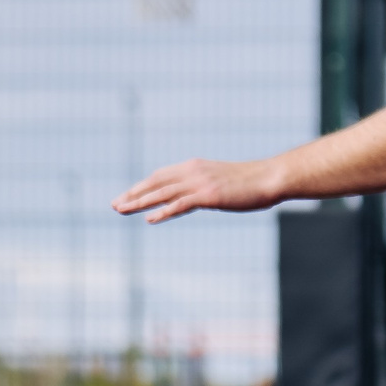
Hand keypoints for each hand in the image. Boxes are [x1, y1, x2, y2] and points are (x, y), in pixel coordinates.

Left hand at [113, 158, 284, 224]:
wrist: (270, 178)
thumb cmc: (251, 183)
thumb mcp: (222, 183)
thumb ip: (204, 188)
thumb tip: (195, 199)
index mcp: (194, 166)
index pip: (160, 176)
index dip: (141, 186)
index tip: (126, 196)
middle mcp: (192, 171)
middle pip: (154, 183)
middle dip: (133, 194)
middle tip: (114, 205)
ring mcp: (200, 183)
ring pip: (162, 192)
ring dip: (139, 202)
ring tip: (121, 210)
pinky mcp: (209, 195)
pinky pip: (180, 204)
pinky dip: (163, 211)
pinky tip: (149, 219)